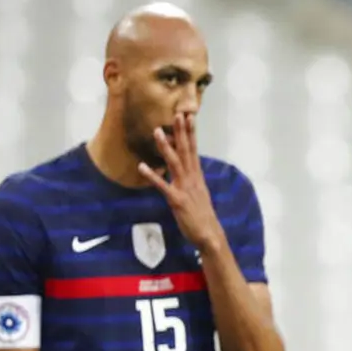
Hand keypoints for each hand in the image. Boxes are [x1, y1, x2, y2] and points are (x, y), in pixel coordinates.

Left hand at [138, 113, 223, 249]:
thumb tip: (184, 170)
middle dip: (181, 133)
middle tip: (177, 114)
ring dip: (165, 147)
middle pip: (186, 151)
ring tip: (157, 132)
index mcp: (197, 177)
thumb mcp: (198, 194)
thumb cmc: (202, 217)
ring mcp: (185, 189)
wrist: (209, 236)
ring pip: (174, 163)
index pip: (194, 150)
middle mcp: (192, 179)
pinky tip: (141, 167)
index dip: (191, 133)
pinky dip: (152, 176)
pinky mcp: (177, 201)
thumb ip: (190, 181)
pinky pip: (163, 186)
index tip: (189, 117)